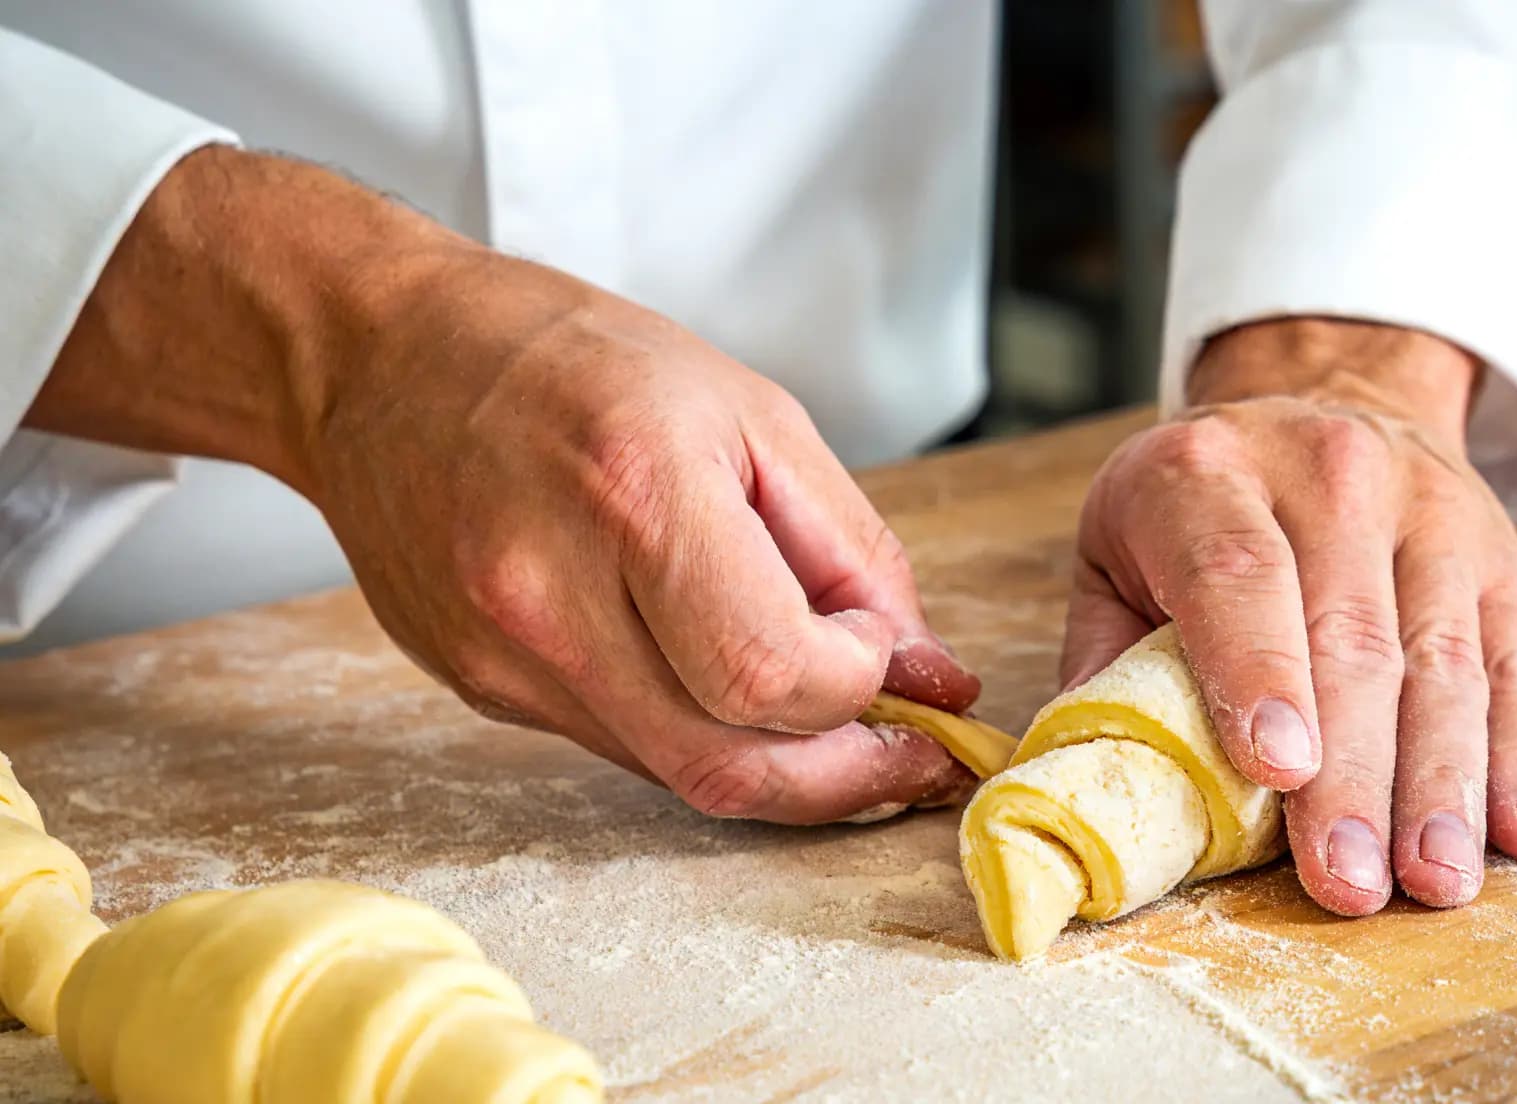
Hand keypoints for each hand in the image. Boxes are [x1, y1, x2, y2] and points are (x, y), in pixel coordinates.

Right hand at [29, 147, 978, 822]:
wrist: (380, 355)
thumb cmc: (570, 357)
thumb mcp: (751, 414)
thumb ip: (853, 555)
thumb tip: (931, 677)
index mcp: (637, 492)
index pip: (774, 674)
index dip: (859, 684)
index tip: (880, 648)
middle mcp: (553, 593)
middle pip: (731, 764)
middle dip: (844, 774)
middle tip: (904, 750)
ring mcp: (505, 655)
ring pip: (683, 778)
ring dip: (782, 768)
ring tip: (831, 716)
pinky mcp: (481, 690)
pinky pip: (627, 750)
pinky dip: (701, 735)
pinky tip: (726, 686)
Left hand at [1062, 318, 1516, 914]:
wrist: (1325, 395)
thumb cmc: (1198, 506)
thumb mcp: (1116, 548)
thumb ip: (1103, 660)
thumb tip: (1090, 790)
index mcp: (1206, 474)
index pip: (1239, 573)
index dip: (1259, 671)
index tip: (1277, 770)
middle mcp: (1329, 477)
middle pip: (1349, 639)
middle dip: (1353, 775)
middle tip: (1348, 880)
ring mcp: (1428, 515)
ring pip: (1442, 661)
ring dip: (1440, 784)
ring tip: (1432, 880)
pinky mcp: (1500, 560)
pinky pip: (1516, 666)